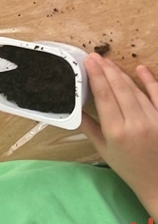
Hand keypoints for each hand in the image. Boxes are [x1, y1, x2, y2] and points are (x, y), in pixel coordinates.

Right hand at [80, 54, 157, 213]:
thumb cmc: (128, 167)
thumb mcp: (103, 149)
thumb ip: (88, 126)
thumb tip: (74, 106)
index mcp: (116, 131)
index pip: (104, 96)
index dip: (96, 76)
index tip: (89, 61)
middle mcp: (136, 124)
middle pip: (120, 89)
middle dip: (107, 70)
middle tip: (96, 56)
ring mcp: (155, 121)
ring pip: (136, 90)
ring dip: (122, 74)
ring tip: (109, 63)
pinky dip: (150, 81)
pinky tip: (141, 69)